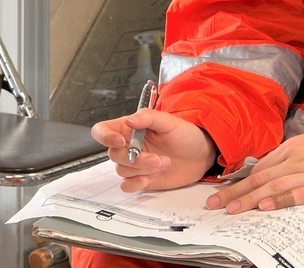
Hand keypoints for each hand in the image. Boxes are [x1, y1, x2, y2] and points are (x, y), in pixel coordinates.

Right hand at [91, 108, 217, 191]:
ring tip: (163, 163)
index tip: (121, 141)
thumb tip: (130, 120)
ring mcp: (134, 164)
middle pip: (113, 154)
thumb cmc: (185, 134)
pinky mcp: (141, 179)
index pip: (102, 130)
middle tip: (157, 158)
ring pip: (121, 170)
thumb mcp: (169, 121)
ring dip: (142, 170)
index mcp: (129, 128)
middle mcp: (128, 146)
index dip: (105, 136)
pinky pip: (127, 186)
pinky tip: (153, 177)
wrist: (201, 155)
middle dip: (135, 159)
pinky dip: (137, 183)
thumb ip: (148, 117)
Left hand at [205, 130, 303, 212]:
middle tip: (216, 203)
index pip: (257, 169)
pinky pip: (298, 194)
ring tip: (234, 209)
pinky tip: (265, 206)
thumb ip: (280, 159)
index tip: (223, 193)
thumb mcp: (300, 146)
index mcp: (287, 150)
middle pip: (259, 178)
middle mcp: (293, 161)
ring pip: (273, 186)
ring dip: (251, 198)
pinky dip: (280, 200)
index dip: (238, 182)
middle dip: (235, 192)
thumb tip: (257, 172)